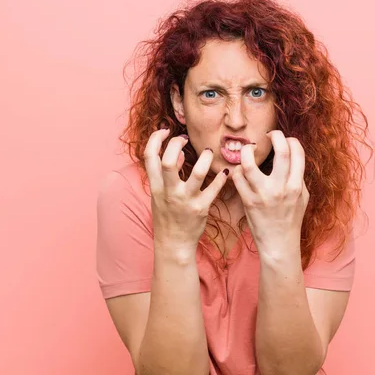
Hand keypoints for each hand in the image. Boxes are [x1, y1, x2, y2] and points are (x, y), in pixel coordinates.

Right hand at [144, 129, 228, 252]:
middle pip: (169, 161)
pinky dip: (221, 178)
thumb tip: (179, 154)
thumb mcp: (160, 196)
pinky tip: (225, 172)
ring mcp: (185, 200)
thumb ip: (167, 175)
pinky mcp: (201, 208)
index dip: (155, 139)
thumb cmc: (167, 217)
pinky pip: (214, 189)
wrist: (173, 244)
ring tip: (209, 152)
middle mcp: (169, 192)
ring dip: (205, 158)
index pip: (149, 157)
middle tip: (185, 139)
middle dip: (176, 144)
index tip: (165, 130)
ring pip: (197, 173)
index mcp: (156, 186)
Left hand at [232, 130, 309, 257]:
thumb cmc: (290, 219)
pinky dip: (237, 171)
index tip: (284, 139)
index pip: (297, 152)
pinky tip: (240, 171)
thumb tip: (292, 156)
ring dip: (247, 151)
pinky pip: (238, 178)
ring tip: (248, 150)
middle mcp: (282, 188)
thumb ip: (298, 178)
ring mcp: (263, 195)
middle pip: (280, 151)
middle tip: (269, 135)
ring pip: (250, 163)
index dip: (290, 140)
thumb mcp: (302, 198)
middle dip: (275, 136)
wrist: (279, 244)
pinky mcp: (248, 202)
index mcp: (297, 185)